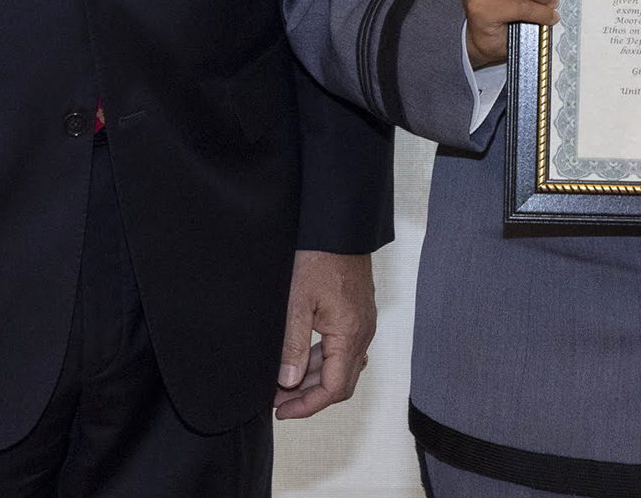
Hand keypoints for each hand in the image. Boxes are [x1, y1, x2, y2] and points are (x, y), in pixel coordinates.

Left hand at [274, 250, 376, 419]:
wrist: (339, 228)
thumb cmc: (319, 259)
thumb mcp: (297, 303)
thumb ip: (293, 346)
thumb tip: (288, 382)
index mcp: (350, 335)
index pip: (333, 389)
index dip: (307, 406)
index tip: (281, 411)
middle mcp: (363, 334)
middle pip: (340, 383)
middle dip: (308, 397)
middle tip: (277, 400)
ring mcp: (363, 324)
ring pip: (342, 367)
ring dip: (314, 380)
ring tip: (283, 383)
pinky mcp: (358, 315)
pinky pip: (344, 350)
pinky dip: (323, 362)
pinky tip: (301, 359)